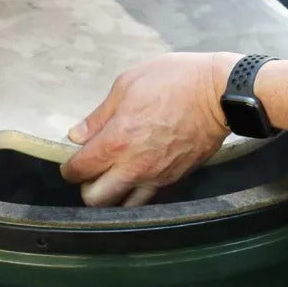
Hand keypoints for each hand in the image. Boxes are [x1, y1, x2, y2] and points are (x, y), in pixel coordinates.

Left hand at [60, 52, 238, 206]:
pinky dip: (136, 192)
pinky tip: (136, 172)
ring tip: (113, 173)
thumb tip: (77, 135)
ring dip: (112, 194)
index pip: (80, 170)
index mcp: (117, 141)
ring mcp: (157, 176)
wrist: (218, 92)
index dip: (69, 167)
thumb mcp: (127, 84)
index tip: (72, 160)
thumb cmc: (173, 80)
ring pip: (123, 206)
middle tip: (91, 169)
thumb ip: (99, 116)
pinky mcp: (175, 178)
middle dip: (86, 187)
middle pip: (96, 200)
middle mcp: (134, 167)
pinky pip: (148, 196)